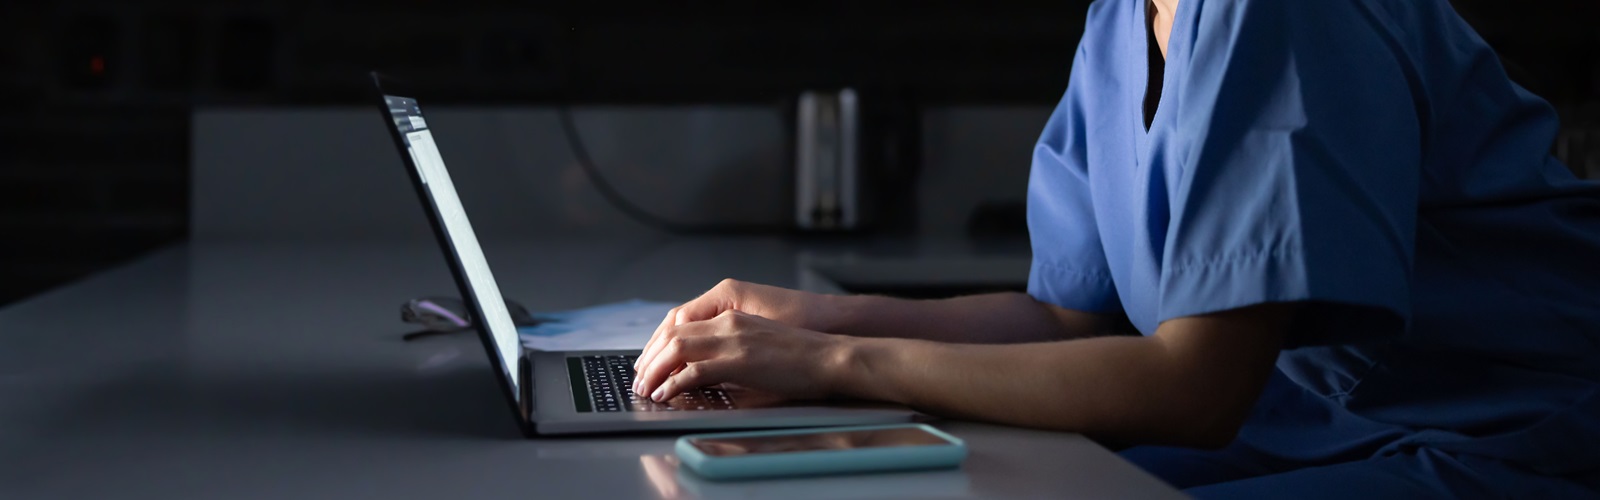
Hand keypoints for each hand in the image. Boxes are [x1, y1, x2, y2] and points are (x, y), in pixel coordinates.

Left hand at [632, 309, 851, 401]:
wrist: (830, 355)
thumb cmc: (803, 354)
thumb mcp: (760, 342)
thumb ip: (732, 348)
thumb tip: (708, 369)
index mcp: (732, 316)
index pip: (681, 323)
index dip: (658, 343)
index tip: (648, 362)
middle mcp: (728, 322)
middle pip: (672, 335)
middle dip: (649, 358)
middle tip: (639, 379)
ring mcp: (733, 340)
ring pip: (676, 349)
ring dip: (655, 371)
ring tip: (645, 388)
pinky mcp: (739, 360)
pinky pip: (694, 371)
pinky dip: (673, 383)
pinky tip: (665, 394)